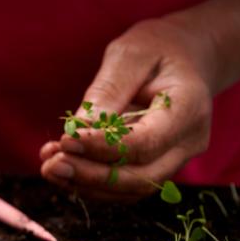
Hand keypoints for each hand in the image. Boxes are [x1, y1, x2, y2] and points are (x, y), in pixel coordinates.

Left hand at [41, 17, 214, 201]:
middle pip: (140, 177)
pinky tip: (62, 168)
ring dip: (85, 184)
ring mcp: (174, 162)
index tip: (66, 140)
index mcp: (189, 109)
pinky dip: (89, 183)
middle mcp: (188, 143)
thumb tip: (78, 129)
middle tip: (52, 165)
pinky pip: (122, 188)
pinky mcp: (154, 169)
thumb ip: (107, 92)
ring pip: (129, 190)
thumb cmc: (155, 51)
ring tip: (49, 167)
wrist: (181, 60)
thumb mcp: (130, 56)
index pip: (145, 143)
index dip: (103, 147)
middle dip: (90, 175)